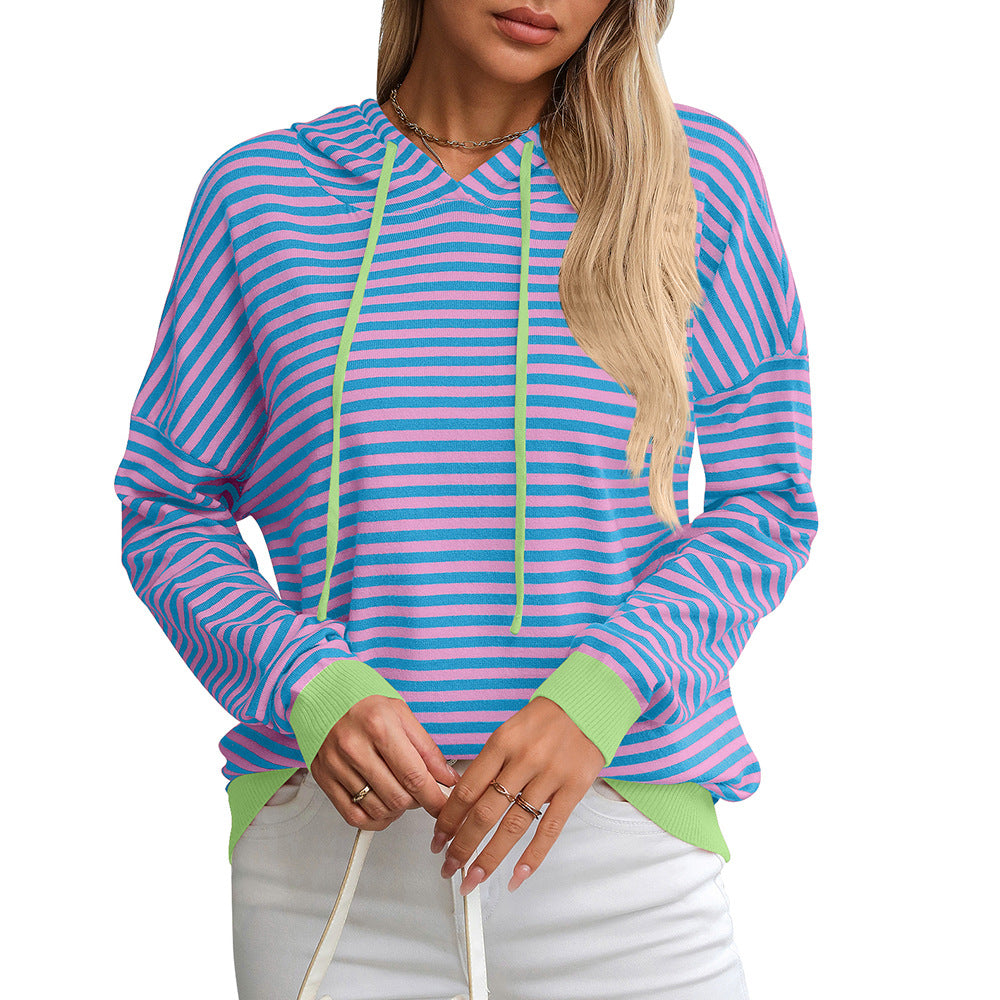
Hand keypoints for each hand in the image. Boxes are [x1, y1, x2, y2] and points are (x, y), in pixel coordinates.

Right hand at [311, 695, 458, 828]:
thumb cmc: (362, 703)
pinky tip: (382, 806)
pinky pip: (354, 817)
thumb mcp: (401, 714)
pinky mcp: (324, 779)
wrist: (322, 696)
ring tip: (399, 792)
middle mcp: (354, 746)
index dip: (434, 797)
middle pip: (397, 797)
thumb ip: (426, 748)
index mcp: (379, 726)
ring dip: (397, 809)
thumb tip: (446, 778)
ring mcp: (336, 765)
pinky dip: (375, 819)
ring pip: (378, 810)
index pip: (414, 776)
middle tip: (420, 790)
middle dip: (417, 801)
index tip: (442, 804)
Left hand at [429, 696, 605, 894]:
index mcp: (502, 742)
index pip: (467, 790)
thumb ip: (491, 763)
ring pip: (513, 827)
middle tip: (449, 866)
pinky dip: (532, 857)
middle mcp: (524, 759)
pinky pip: (549, 829)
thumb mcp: (510, 730)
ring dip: (489, 859)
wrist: (589, 703)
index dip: (448, 819)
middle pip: (484, 813)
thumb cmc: (547, 718)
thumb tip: (465, 802)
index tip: (438, 838)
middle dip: (462, 846)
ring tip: (472, 879)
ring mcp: (550, 776)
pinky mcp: (573, 789)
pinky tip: (516, 875)